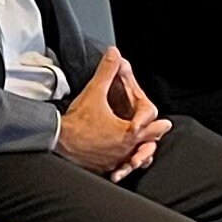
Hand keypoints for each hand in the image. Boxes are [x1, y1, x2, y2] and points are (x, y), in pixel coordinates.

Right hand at [57, 46, 169, 179]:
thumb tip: (115, 53)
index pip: (151, 123)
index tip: (161, 117)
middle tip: (162, 128)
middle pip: (149, 142)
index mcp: (129, 131)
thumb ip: (107, 71)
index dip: (153, 117)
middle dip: (154, 134)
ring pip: (136, 159)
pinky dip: (124, 163)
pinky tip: (122, 161)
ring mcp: (116, 160)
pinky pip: (120, 167)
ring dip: (141, 151)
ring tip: (146, 148)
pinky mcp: (105, 167)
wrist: (58, 141)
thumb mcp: (94, 92)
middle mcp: (126, 149)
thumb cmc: (78, 120)